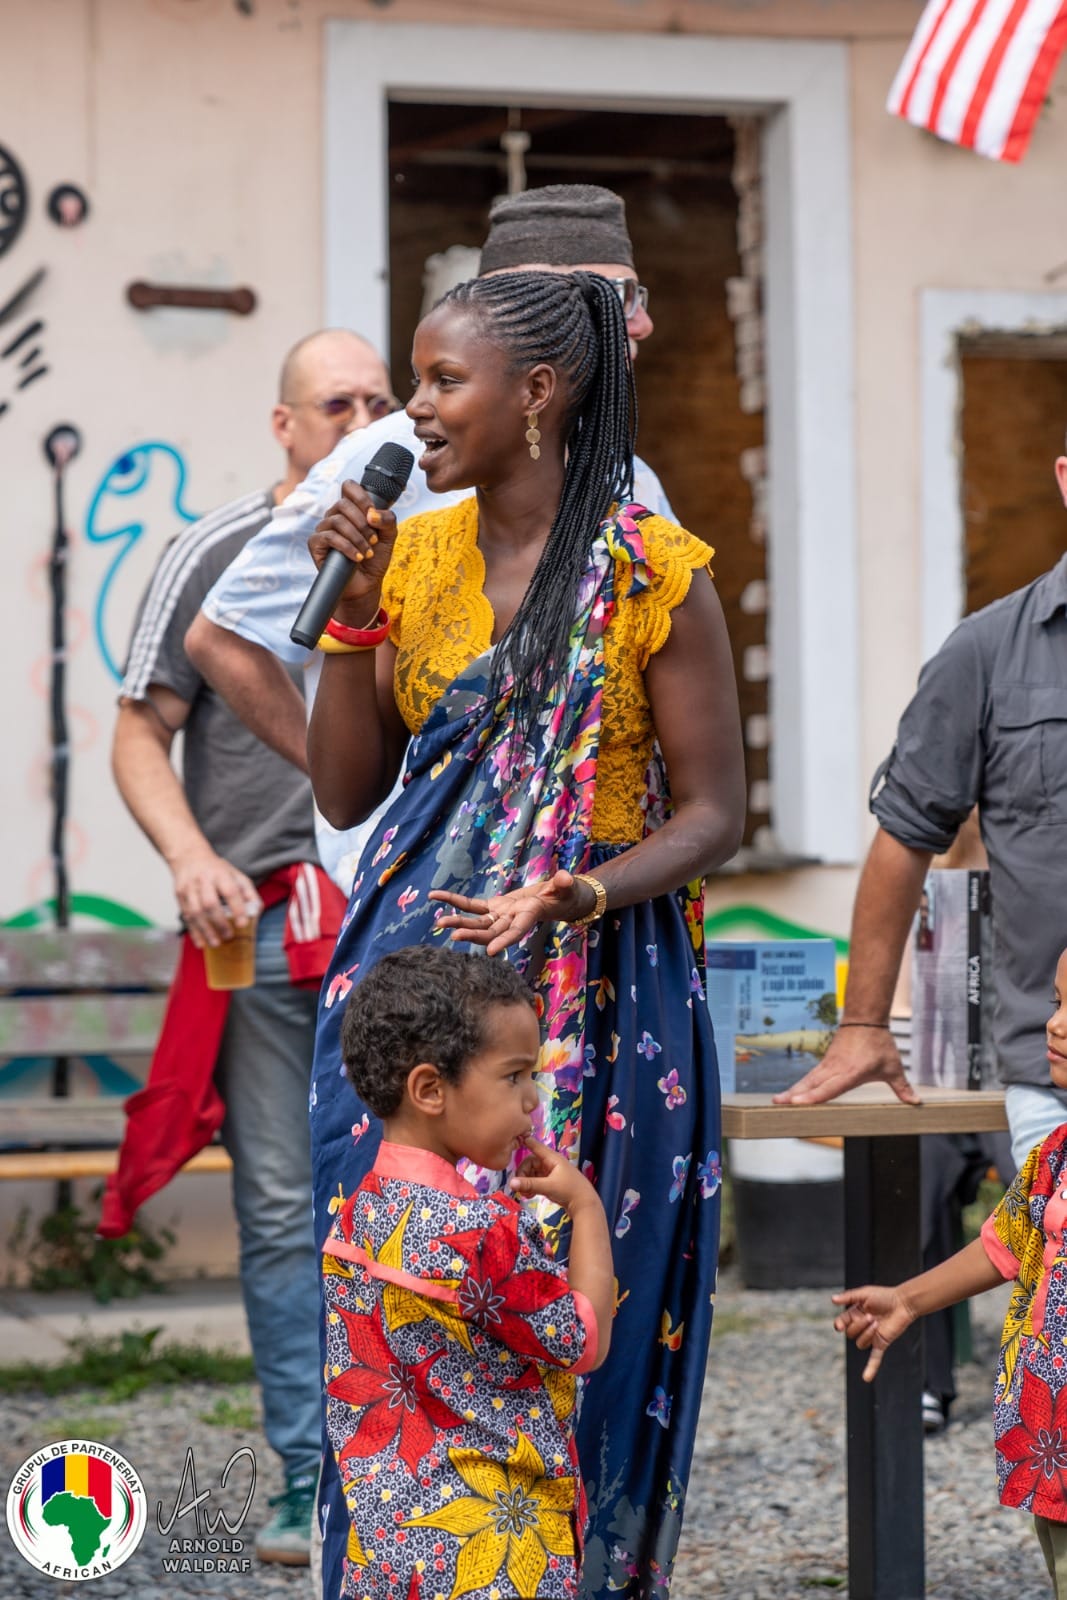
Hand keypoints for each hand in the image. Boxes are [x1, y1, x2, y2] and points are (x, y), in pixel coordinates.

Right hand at [171, 848, 261, 948]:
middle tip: (229, 936)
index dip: (237, 908)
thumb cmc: (216, 869)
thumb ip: (248, 892)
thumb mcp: (235, 874)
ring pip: (195, 912)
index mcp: (220, 874)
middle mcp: (203, 880)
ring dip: (206, 930)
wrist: (188, 857)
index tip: (243, 923)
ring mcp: (188, 889)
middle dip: (220, 922)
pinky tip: (201, 943)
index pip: (230, 891)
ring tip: (216, 943)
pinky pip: (186, 917)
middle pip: (210, 903)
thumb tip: (256, 910)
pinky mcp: (179, 896)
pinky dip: (194, 932)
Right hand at [307, 479, 398, 616]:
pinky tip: (357, 558)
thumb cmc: (375, 558)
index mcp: (351, 509)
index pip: (349, 486)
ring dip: (356, 537)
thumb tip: (371, 514)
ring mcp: (323, 529)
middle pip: (343, 504)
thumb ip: (387, 520)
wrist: (366, 584)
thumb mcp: (388, 536)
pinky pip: (328, 537)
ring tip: (367, 553)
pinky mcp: (315, 544)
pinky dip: (346, 547)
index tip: (372, 514)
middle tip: (373, 541)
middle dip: (363, 523)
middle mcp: (335, 515)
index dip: (361, 496)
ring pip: (337, 521)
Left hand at [429, 871, 596, 955]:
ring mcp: (499, 916)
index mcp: (528, 918)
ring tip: (439, 922)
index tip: (491, 952)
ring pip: (477, 923)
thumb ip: (563, 885)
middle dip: (473, 934)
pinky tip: (434, 896)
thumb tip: (566, 878)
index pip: (515, 932)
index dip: (504, 941)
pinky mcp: (492, 908)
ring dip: (458, 922)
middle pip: (490, 932)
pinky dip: (453, 900)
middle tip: (455, 936)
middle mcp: (510, 921)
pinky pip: (470, 905)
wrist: (553, 900)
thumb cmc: (562, 894)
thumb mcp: (565, 889)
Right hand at [509, 1137, 600, 1217]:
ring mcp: (551, 1173)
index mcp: (552, 1158)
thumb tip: (511, 1183)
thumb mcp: (548, 1186)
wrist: (585, 1204)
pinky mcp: (551, 1183)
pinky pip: (536, 1181)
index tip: (515, 1141)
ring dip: (526, 1182)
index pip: (535, 1146)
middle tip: (519, 1186)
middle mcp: (551, 1163)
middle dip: (523, 1173)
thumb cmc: (569, 1190)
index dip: (525, 1143)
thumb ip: (529, 1184)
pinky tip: (529, 1196)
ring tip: (524, 1194)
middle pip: (530, 1163)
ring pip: (532, 1173)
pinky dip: (531, 1187)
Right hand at [772, 1026, 919, 1106]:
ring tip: (777, 1101)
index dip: (814, 1096)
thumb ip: (902, 1087)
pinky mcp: (825, 1064)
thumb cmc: (879, 1044)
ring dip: (793, 1090)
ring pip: (808, 1080)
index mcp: (851, 1072)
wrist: (865, 1019)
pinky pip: (810, 1077)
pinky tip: (790, 1095)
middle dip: (795, 1095)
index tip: (799, 1101)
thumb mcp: (893, 1067)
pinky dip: (799, 1086)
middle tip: (779, 1103)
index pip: (830, 1087)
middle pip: (812, 1084)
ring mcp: (828, 1065)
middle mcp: (836, 1069)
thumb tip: (916, 1103)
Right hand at [831, 1284, 916, 1380]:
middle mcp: (861, 1326)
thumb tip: (832, 1300)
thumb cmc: (884, 1296)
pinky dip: (871, 1369)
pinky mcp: (881, 1343)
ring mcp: (871, 1336)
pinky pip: (874, 1358)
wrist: (903, 1303)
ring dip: (867, 1333)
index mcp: (854, 1314)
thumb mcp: (864, 1293)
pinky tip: (866, 1379)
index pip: (841, 1323)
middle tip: (871, 1316)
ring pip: (860, 1343)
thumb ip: (848, 1297)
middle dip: (859, 1325)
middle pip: (851, 1334)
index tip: (840, 1326)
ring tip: (876, 1322)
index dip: (839, 1325)